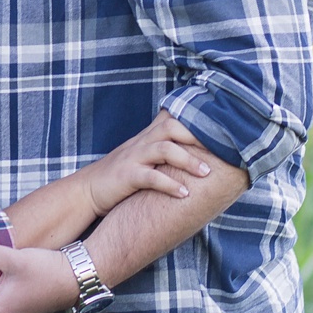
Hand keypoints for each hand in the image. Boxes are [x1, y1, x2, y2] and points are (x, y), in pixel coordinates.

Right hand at [79, 110, 212, 216]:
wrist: (88, 190)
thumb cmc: (121, 177)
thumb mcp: (142, 157)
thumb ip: (164, 151)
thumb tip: (199, 154)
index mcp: (147, 138)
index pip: (174, 119)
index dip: (198, 121)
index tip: (224, 130)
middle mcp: (141, 143)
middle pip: (171, 127)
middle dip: (198, 136)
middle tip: (222, 149)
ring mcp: (132, 159)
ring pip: (163, 149)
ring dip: (188, 161)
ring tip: (207, 173)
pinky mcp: (126, 176)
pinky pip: (150, 177)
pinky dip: (169, 185)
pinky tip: (184, 194)